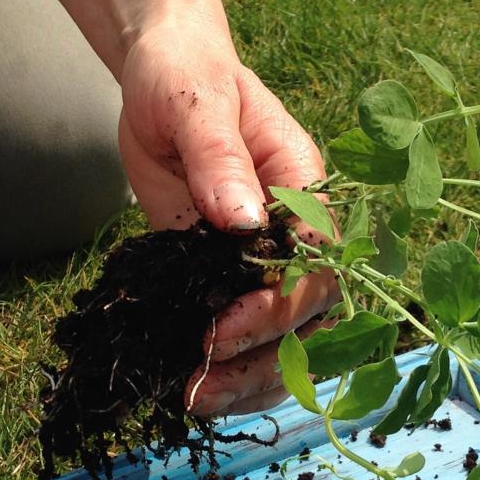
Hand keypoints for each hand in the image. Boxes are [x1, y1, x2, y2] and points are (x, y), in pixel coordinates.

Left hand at [114, 0, 338, 414]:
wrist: (164, 85)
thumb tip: (245, 222)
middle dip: (263, 355)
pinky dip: (228, 368)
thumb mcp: (198, 104)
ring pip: (285, 337)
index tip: (220, 328)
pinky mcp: (221, 275)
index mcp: (303, 189)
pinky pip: (242, 332)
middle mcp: (293, 233)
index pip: (315, 264)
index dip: (279, 307)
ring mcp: (259, 260)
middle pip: (309, 315)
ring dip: (249, 378)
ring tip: (198, 399)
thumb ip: (222, 158)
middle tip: (203, 380)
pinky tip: (197, 386)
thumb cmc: (187, 80)